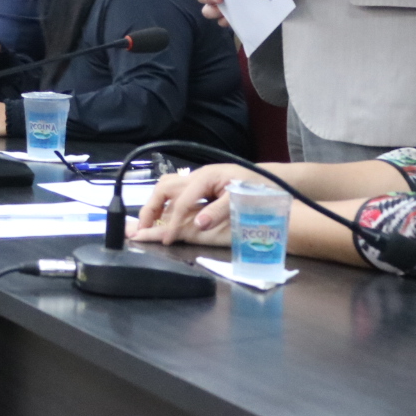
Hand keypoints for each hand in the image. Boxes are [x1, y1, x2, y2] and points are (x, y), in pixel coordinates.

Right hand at [125, 162, 262, 245]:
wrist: (273, 182)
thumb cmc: (259, 190)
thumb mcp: (241, 200)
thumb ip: (219, 211)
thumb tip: (198, 224)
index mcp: (207, 177)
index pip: (181, 201)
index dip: (172, 222)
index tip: (167, 240)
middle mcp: (198, 175)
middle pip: (164, 187)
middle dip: (150, 207)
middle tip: (142, 228)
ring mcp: (198, 179)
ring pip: (167, 186)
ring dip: (155, 203)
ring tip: (148, 223)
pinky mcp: (201, 185)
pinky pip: (176, 191)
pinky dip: (165, 203)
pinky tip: (164, 216)